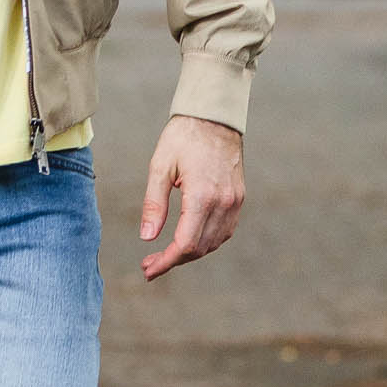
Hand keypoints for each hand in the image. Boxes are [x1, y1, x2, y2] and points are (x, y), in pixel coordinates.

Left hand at [138, 114, 243, 280]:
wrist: (214, 116)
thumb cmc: (183, 137)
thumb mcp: (160, 167)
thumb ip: (154, 204)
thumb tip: (147, 238)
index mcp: (202, 196)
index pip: (185, 244)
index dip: (166, 262)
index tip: (148, 270)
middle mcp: (223, 203)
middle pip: (199, 249)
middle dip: (173, 261)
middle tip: (149, 264)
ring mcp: (235, 201)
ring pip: (213, 243)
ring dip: (190, 253)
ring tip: (166, 254)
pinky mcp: (239, 198)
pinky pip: (225, 231)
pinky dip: (206, 241)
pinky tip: (190, 239)